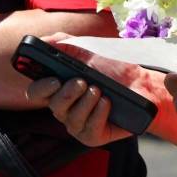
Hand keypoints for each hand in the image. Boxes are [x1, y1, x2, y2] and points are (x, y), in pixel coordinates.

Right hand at [24, 33, 155, 145]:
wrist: (140, 83)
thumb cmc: (112, 67)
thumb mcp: (88, 49)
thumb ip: (64, 43)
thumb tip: (44, 40)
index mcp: (59, 87)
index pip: (36, 92)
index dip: (41, 88)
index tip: (55, 80)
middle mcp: (65, 107)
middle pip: (53, 106)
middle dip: (68, 93)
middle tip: (83, 82)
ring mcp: (78, 123)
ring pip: (71, 118)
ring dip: (86, 101)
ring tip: (100, 90)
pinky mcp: (92, 136)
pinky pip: (88, 129)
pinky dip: (98, 113)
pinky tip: (107, 103)